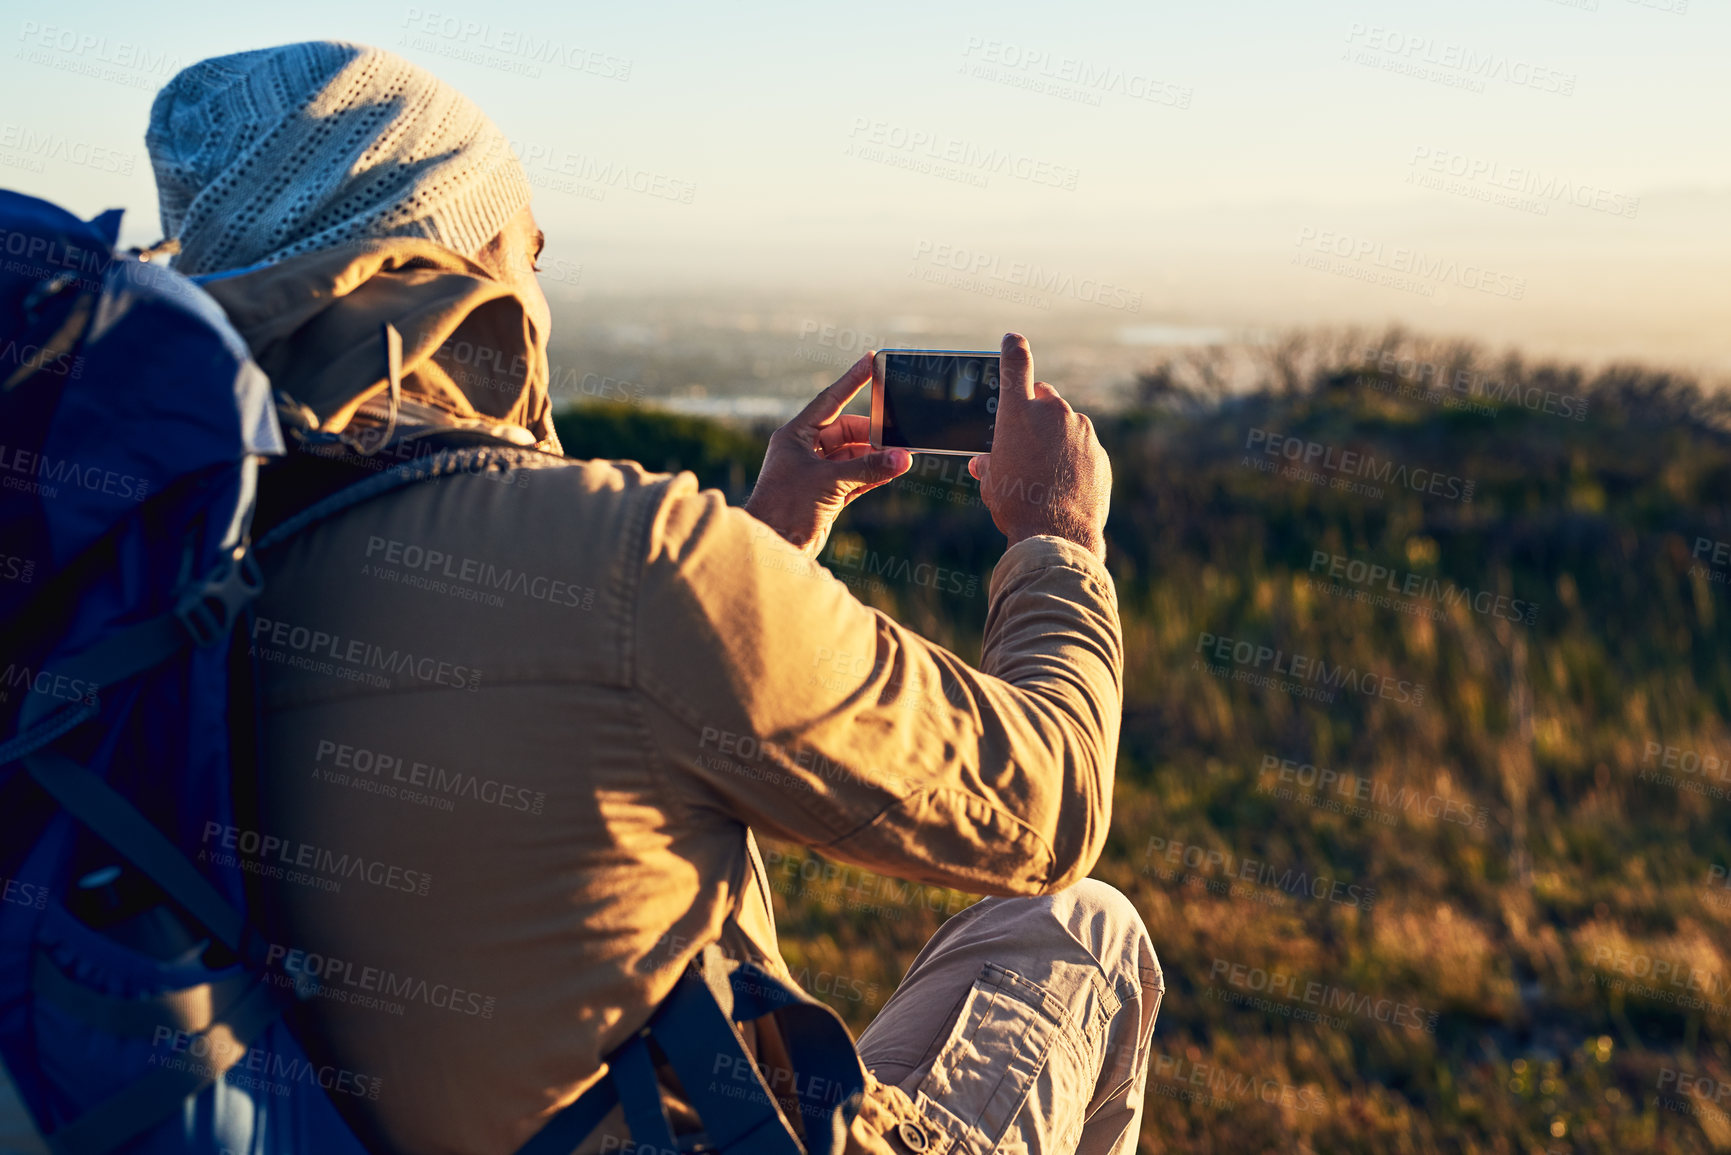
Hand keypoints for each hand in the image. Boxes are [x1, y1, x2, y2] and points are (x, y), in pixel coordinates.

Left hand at [744, 353, 911, 555]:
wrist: (772, 547)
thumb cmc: (787, 507)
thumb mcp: (830, 482)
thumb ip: (869, 468)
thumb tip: (903, 458)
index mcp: (795, 436)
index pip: (830, 401)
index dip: (852, 380)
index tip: (872, 361)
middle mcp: (804, 451)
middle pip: (846, 431)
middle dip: (873, 434)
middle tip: (899, 434)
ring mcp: (815, 474)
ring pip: (852, 456)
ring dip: (875, 457)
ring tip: (902, 455)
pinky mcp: (825, 496)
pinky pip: (855, 478)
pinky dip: (873, 475)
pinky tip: (894, 470)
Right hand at [968, 333, 1111, 561]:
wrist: (1057, 533)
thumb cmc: (1016, 504)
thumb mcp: (991, 482)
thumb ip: (989, 463)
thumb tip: (983, 462)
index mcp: (1018, 412)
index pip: (1016, 364)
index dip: (1013, 349)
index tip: (1013, 340)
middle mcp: (1053, 412)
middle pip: (1045, 398)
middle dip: (1037, 411)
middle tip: (1026, 439)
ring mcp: (1082, 431)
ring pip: (1067, 425)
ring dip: (1057, 439)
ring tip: (1045, 472)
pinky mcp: (1099, 453)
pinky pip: (1084, 449)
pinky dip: (1075, 459)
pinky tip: (1065, 485)